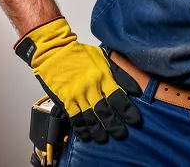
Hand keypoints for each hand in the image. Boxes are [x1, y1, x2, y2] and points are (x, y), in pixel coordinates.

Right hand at [14, 17, 142, 142]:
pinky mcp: (65, 99)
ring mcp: (77, 94)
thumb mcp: (102, 58)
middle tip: (121, 134)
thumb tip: (135, 88)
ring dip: (98, 129)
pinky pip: (75, 117)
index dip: (127, 111)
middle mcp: (91, 87)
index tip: (134, 121)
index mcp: (102, 76)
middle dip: (114, 125)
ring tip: (104, 138)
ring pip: (90, 117)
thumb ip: (118, 73)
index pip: (118, 96)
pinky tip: (86, 135)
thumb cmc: (80, 54)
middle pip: (105, 110)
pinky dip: (81, 128)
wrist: (54, 52)